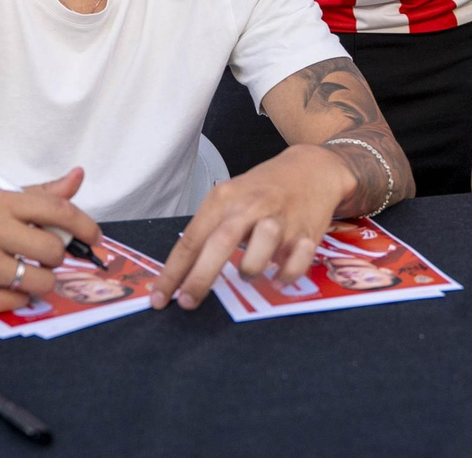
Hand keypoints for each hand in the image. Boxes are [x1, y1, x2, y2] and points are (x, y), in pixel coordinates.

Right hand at [0, 168, 103, 313]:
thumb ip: (42, 195)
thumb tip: (77, 177)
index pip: (57, 211)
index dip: (84, 226)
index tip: (94, 237)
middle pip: (54, 251)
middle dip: (56, 257)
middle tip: (42, 256)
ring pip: (41, 281)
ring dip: (41, 281)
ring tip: (24, 272)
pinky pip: (20, 303)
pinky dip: (19, 297)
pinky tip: (3, 286)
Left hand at [150, 145, 352, 310]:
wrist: (313, 169)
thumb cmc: (264, 190)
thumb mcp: (231, 198)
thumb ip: (210, 230)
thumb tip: (183, 274)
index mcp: (225, 198)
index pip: (191, 239)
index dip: (172, 272)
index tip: (159, 298)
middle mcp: (250, 207)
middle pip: (219, 244)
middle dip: (200, 278)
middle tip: (186, 303)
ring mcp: (280, 220)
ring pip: (258, 257)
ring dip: (249, 271)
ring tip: (249, 271)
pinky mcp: (306, 234)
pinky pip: (293, 267)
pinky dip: (284, 277)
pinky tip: (279, 274)